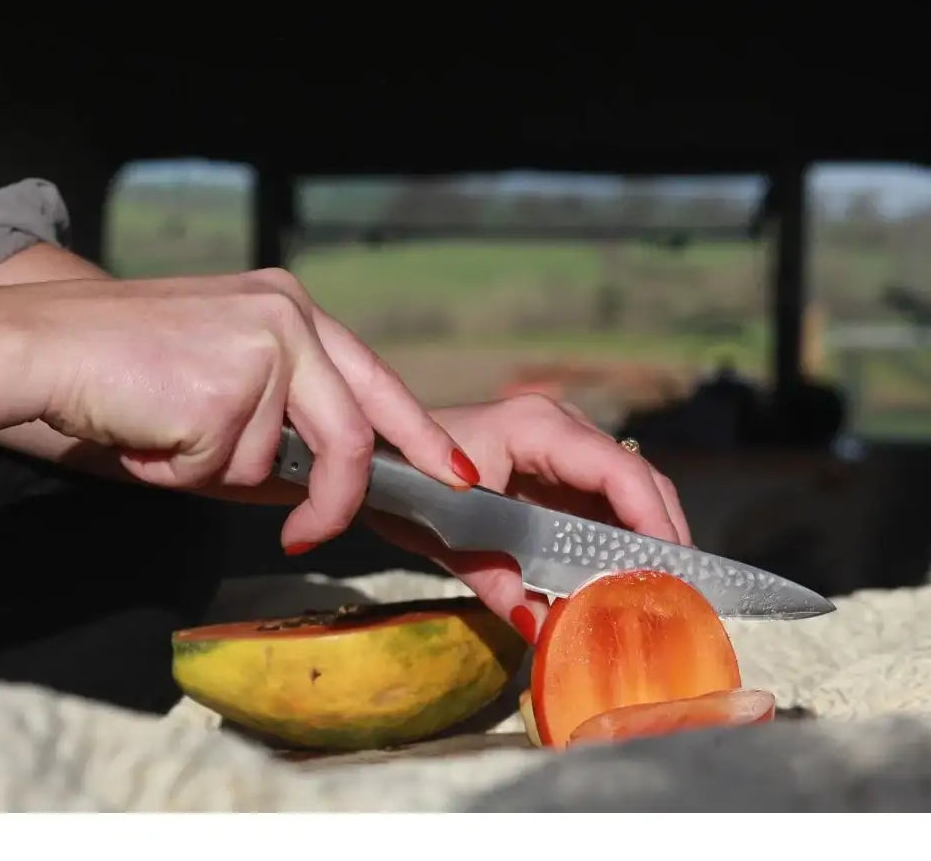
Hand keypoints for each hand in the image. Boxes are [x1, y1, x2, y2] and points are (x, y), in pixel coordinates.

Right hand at [15, 268, 478, 544]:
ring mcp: (262, 349)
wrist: (42, 344)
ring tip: (167, 428)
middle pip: (350, 436)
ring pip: (272, 463)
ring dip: (217, 471)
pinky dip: (185, 472)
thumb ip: (284, 422)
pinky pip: (224, 470)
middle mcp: (288, 318)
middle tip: (305, 535)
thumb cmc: (127, 366)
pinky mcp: (227, 389)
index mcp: (291, 309)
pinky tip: (152, 430)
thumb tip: (326, 484)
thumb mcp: (225, 377)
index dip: (420, 434)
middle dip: (334, 500)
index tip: (455, 473)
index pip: (377, 380)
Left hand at [365, 394, 690, 642]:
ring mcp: (561, 444)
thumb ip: (498, 582)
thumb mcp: (448, 535)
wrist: (381, 458)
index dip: (653, 520)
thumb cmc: (407, 480)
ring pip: (627, 490)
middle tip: (678, 594)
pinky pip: (602, 501)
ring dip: (645, 538)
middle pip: (637, 478)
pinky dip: (618, 537)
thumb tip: (544, 630)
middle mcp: (561, 428)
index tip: (671, 572)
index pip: (618, 471)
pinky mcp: (556, 467)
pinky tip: (622, 576)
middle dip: (662, 534)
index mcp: (538, 428)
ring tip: (659, 592)